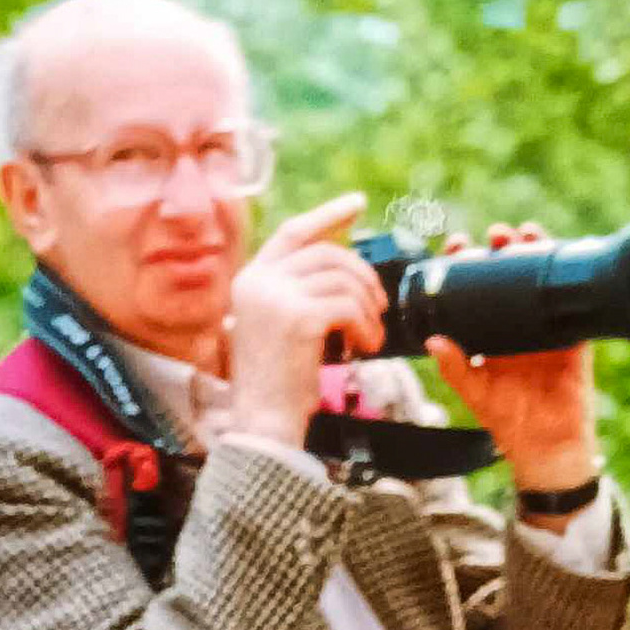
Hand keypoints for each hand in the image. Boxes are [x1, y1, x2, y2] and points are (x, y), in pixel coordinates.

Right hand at [227, 194, 386, 447]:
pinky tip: (365, 347)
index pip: (294, 233)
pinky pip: (349, 306)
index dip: (327, 216)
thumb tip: (343, 269)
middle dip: (362, 275)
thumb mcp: (280, 329)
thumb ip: (297, 293)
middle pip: (327, 253)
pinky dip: (366, 326)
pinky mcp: (298, 317)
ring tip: (371, 336)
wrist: (264, 425)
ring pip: (342, 278)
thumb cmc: (278, 387)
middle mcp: (258, 282)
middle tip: (380, 305)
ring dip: (368, 307)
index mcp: (250, 280)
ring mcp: (276, 297)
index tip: (357, 204)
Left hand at [425, 221, 601, 493]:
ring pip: (542, 277)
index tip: (459, 245)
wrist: (549, 447)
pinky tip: (563, 254)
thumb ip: (456, 369)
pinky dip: (570, 276)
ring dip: (536, 250)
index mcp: (492, 331)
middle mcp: (518, 322)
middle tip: (496, 235)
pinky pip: (575, 299)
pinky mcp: (576, 334)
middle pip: (511, 271)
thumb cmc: (509, 422)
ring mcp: (548, 324)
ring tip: (527, 234)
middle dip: (504, 246)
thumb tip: (433, 341)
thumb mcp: (477, 393)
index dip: (468, 262)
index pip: (477, 287)